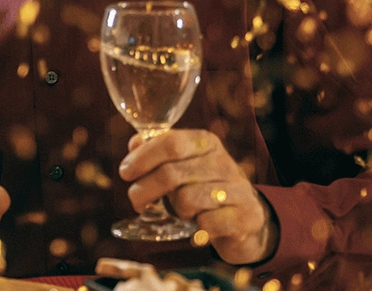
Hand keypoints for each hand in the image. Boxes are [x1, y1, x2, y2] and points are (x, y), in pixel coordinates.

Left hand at [117, 129, 277, 264]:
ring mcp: (237, 189)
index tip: (126, 173)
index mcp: (205, 143)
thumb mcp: (183, 165)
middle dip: (144, 190)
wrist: (246, 218)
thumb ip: (158, 152)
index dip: (142, 158)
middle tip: (137, 201)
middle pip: (171, 174)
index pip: (170, 142)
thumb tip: (135, 144)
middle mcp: (223, 162)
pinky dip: (196, 230)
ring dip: (175, 212)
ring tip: (179, 213)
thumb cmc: (204, 188)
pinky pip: (207, 224)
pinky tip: (197, 228)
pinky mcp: (245, 217)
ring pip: (186, 201)